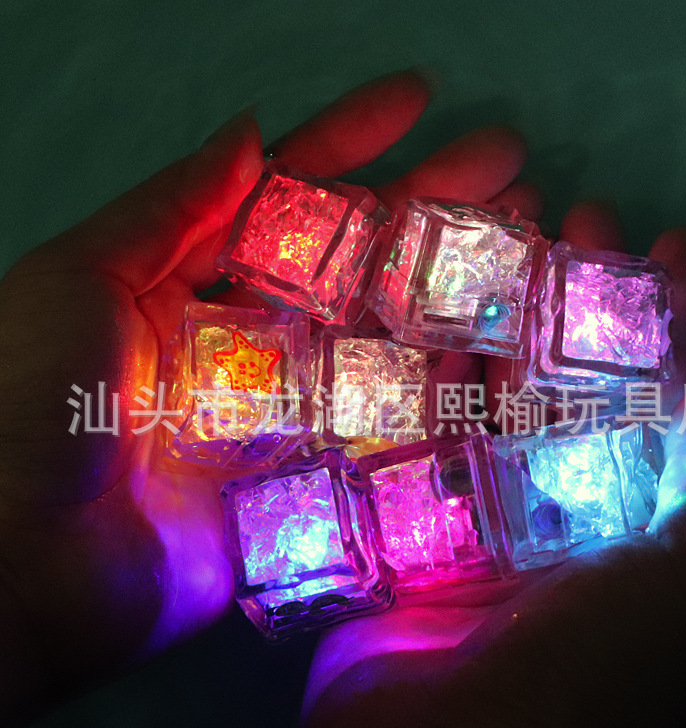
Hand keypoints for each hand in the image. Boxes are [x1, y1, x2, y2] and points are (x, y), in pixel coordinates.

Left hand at [0, 70, 534, 727]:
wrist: (26, 565)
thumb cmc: (33, 407)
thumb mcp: (79, 282)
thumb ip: (168, 211)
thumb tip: (253, 134)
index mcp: (203, 282)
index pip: (291, 198)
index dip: (352, 144)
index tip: (419, 101)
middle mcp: (261, 340)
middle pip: (362, 262)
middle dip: (434, 210)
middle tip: (512, 170)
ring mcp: (298, 410)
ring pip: (392, 338)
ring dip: (457, 291)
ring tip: (531, 245)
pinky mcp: (319, 476)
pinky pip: (394, 428)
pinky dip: (447, 390)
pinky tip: (501, 352)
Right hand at [300, 205, 685, 727]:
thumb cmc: (585, 676)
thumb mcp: (685, 582)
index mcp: (635, 514)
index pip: (664, 391)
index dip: (670, 315)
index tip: (663, 241)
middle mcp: (560, 502)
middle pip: (569, 373)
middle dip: (574, 295)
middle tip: (565, 214)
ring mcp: (477, 507)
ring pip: (488, 391)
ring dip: (494, 318)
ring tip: (490, 241)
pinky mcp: (406, 517)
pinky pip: (411, 431)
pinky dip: (412, 377)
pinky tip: (411, 316)